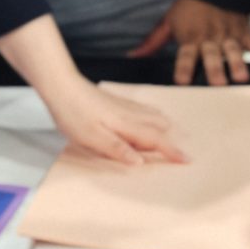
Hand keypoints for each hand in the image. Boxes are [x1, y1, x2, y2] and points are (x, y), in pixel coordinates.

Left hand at [47, 81, 187, 165]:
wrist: (61, 86)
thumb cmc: (73, 113)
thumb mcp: (92, 137)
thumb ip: (117, 149)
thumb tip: (140, 162)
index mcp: (126, 125)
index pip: (156, 139)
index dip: (172, 151)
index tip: (188, 160)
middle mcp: (131, 113)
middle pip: (161, 124)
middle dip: (173, 138)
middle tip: (179, 152)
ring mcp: (125, 105)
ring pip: (155, 115)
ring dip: (165, 127)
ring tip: (169, 138)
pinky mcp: (118, 101)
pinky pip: (145, 110)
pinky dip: (154, 118)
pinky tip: (148, 121)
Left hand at [130, 0, 249, 85]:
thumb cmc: (188, 8)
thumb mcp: (168, 22)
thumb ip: (153, 42)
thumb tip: (132, 57)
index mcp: (190, 38)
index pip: (185, 55)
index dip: (183, 68)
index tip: (182, 82)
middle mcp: (210, 38)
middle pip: (212, 56)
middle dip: (215, 69)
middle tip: (218, 85)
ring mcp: (229, 35)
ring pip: (234, 51)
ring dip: (238, 64)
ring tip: (242, 78)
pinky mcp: (244, 31)